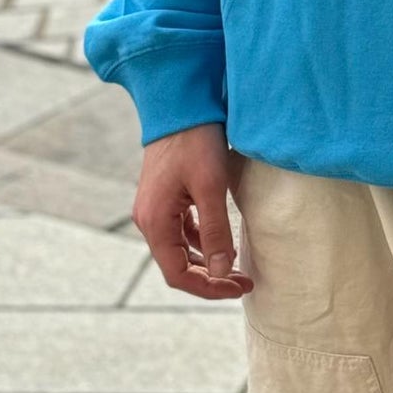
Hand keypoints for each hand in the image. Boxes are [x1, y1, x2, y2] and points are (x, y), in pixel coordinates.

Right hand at [132, 122, 254, 299]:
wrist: (180, 104)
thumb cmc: (196, 141)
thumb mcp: (211, 187)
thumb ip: (215, 231)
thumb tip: (223, 271)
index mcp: (155, 222)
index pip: (178, 274)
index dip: (209, 287)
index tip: (240, 287)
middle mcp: (149, 219)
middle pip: (176, 265)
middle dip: (210, 278)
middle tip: (243, 281)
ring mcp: (154, 208)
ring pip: (178, 250)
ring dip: (205, 261)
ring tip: (236, 267)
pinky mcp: (164, 197)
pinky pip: (180, 231)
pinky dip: (199, 242)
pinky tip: (220, 242)